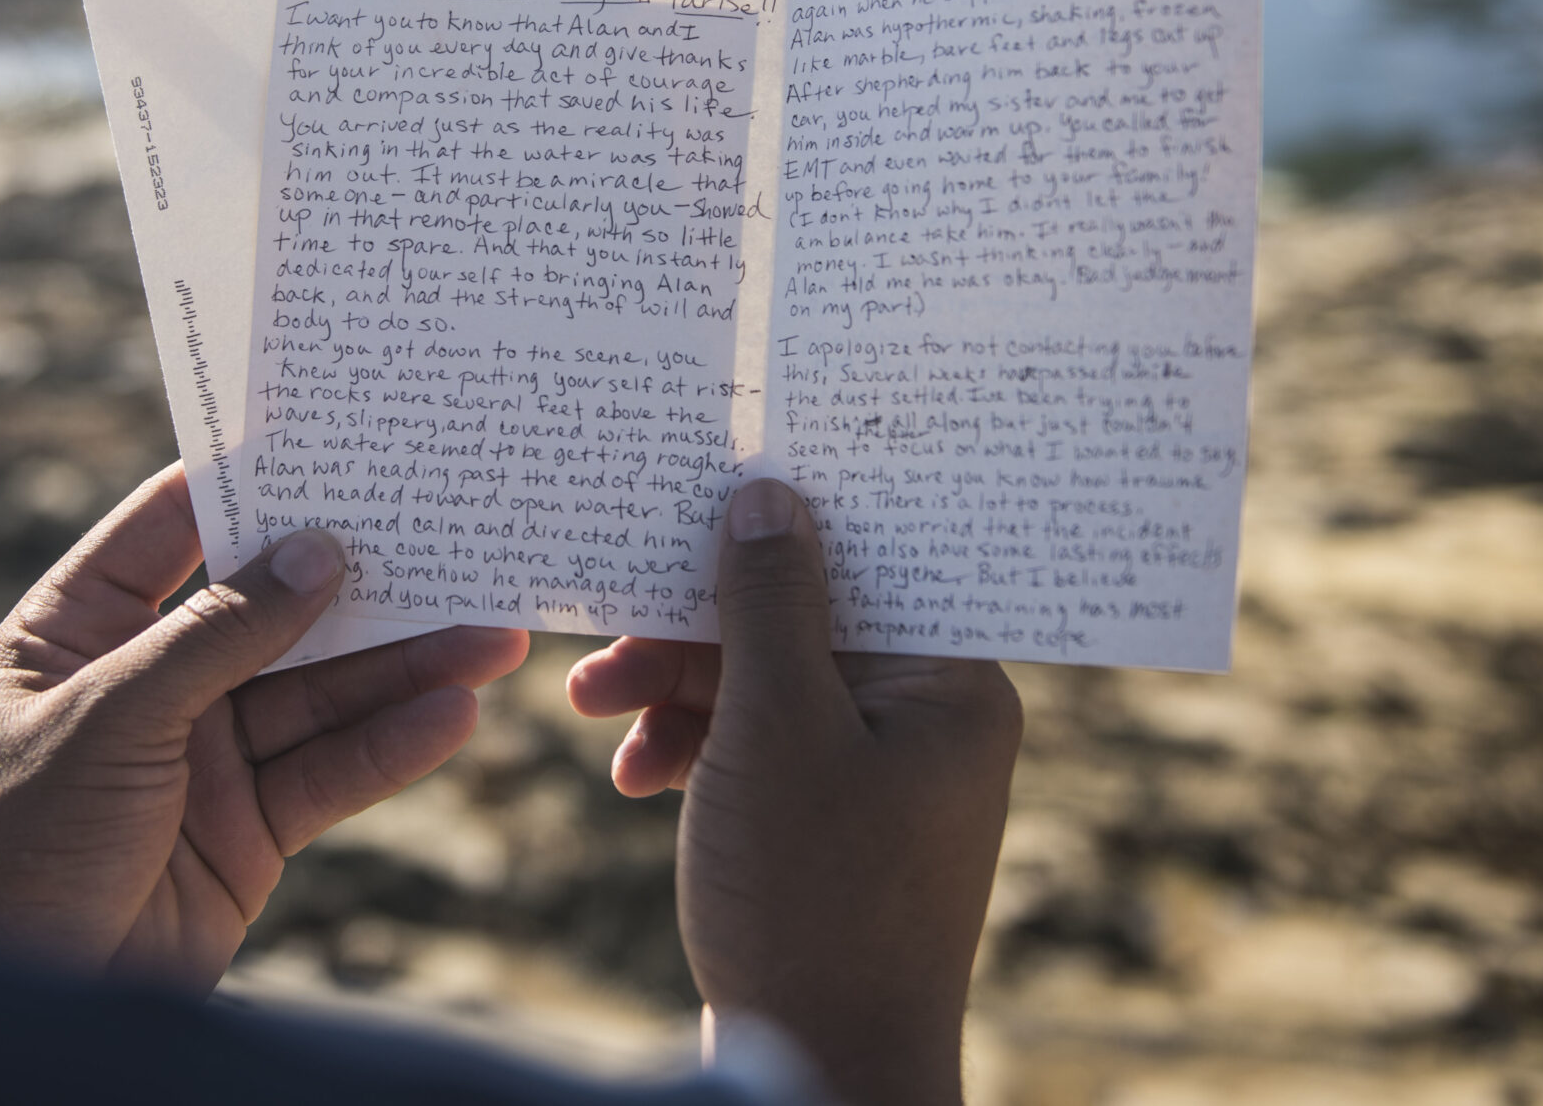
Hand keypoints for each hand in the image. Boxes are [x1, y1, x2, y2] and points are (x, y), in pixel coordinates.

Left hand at [0, 462, 527, 991]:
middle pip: (268, 612)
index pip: (169, 528)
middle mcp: (145, 681)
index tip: (335, 433)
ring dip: (403, 666)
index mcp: (75, 630)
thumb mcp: (105, 719)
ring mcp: (200, 756)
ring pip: (317, 693)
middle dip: (359, 581)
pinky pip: (329, 773)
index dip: (249, 480)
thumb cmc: (10, 846)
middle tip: (451, 537)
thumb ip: (216, 636)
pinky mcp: (245, 830)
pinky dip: (391, 747)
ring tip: (490, 634)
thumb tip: (316, 552)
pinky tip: (452, 715)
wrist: (9, 1007)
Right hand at [568, 480, 1020, 1105]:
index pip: (867, 559)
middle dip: (694, 628)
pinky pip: (762, 746)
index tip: (697, 498)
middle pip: (802, 619)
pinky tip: (633, 775)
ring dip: (676, 687)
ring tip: (592, 708)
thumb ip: (769, 604)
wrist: (821, 1073)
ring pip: (768, 681)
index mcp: (951, 684)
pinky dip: (695, 748)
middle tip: (605, 636)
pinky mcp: (836, 822)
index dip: (781, 525)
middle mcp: (930, 719)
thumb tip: (767, 495)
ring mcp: (883, 773)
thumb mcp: (774, 731)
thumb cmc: (813, 904)